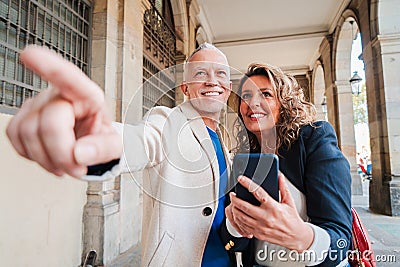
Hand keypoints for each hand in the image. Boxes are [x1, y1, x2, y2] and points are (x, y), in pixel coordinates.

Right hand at [6, 45, 121, 177]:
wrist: (92, 147)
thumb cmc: (103, 139)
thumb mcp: (115, 145)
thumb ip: (103, 149)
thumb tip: (80, 153)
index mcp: (87, 96)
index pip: (69, 78)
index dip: (48, 66)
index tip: (30, 54)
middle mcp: (60, 95)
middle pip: (49, 124)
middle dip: (61, 154)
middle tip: (75, 167)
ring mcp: (39, 104)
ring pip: (27, 133)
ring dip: (46, 159)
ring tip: (64, 163)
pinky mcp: (24, 117)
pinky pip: (14, 136)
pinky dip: (31, 154)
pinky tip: (48, 155)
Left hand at [229, 173, 313, 251]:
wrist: (296, 237)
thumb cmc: (292, 220)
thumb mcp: (289, 202)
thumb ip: (283, 188)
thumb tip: (279, 177)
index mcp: (274, 208)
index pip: (258, 193)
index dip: (248, 184)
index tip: (241, 179)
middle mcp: (266, 218)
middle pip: (245, 207)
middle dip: (235, 199)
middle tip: (232, 194)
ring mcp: (261, 227)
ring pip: (242, 217)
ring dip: (235, 209)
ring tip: (233, 204)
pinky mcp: (259, 234)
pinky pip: (245, 227)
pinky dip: (239, 220)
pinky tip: (238, 215)